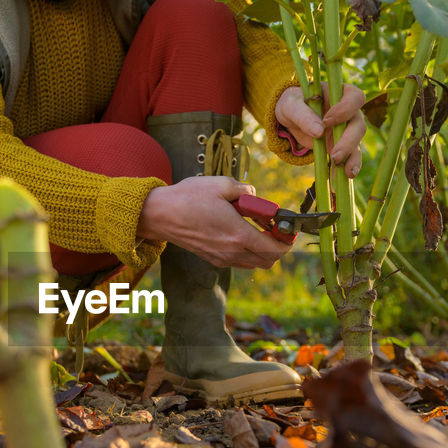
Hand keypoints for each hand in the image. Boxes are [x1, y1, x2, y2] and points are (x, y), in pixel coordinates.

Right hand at [138, 176, 292, 268]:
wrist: (160, 215)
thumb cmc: (188, 198)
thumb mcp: (221, 184)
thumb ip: (245, 190)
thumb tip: (255, 197)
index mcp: (237, 234)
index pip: (274, 249)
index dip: (287, 241)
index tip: (287, 229)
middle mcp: (232, 251)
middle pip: (269, 261)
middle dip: (277, 247)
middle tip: (273, 228)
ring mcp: (222, 258)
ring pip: (255, 263)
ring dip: (262, 250)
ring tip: (255, 228)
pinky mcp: (213, 259)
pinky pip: (240, 261)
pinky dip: (247, 251)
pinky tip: (238, 233)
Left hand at [274, 83, 366, 177]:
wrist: (290, 118)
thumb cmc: (292, 104)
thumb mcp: (291, 105)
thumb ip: (303, 115)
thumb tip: (318, 131)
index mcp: (340, 93)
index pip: (354, 97)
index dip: (345, 109)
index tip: (327, 121)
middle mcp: (349, 111)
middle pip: (358, 125)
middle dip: (349, 141)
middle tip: (335, 155)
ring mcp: (347, 130)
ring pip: (357, 144)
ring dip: (352, 158)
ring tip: (345, 173)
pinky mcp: (342, 146)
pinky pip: (348, 157)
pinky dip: (345, 168)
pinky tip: (338, 179)